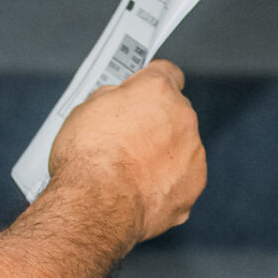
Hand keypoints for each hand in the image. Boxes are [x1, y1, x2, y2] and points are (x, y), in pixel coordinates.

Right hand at [47, 59, 205, 242]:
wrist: (96, 204)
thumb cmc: (86, 157)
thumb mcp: (84, 111)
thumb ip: (111, 100)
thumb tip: (116, 103)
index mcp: (156, 90)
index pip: (166, 73)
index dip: (149, 83)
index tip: (140, 91)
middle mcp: (182, 118)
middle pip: (174, 113)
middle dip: (155, 122)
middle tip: (125, 138)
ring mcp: (192, 153)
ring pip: (180, 148)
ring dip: (161, 155)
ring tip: (128, 172)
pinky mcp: (193, 186)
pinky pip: (180, 179)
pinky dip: (164, 184)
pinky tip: (137, 192)